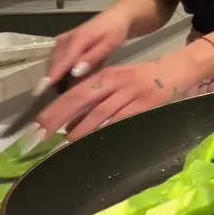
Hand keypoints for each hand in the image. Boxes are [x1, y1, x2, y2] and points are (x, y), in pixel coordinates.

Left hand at [28, 59, 195, 147]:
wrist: (177, 70)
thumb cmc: (143, 78)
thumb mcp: (117, 81)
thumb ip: (96, 98)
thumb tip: (68, 122)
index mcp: (106, 75)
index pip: (73, 93)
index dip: (53, 110)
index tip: (35, 127)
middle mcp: (115, 82)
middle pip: (81, 99)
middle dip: (58, 118)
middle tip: (40, 136)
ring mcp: (131, 93)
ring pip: (100, 112)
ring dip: (81, 129)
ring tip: (64, 144)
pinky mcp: (146, 104)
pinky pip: (123, 119)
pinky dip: (108, 130)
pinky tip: (96, 140)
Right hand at [35, 11, 131, 95]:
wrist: (115, 18)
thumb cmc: (114, 32)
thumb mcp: (109, 45)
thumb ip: (92, 58)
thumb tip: (74, 72)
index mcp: (77, 41)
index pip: (61, 63)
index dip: (50, 78)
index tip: (40, 91)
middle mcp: (65, 40)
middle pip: (54, 64)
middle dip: (52, 80)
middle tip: (55, 99)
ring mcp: (62, 40)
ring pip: (53, 62)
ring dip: (55, 75)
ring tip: (60, 91)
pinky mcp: (62, 41)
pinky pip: (56, 58)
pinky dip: (58, 68)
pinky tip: (65, 78)